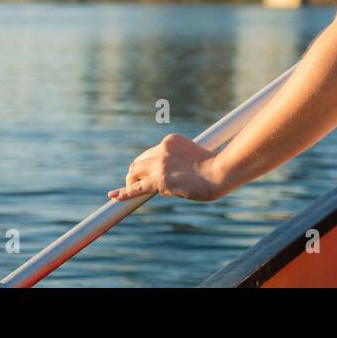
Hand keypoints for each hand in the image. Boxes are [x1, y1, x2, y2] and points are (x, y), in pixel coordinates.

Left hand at [108, 134, 223, 202]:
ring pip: (134, 172)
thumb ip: (183, 164)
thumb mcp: (197, 158)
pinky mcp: (159, 180)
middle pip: (139, 161)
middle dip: (136, 172)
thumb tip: (179, 180)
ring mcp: (159, 164)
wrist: (221, 171)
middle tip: (137, 183)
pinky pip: (136, 188)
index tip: (149, 172)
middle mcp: (162, 149)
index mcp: (172, 140)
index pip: (152, 153)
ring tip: (131, 190)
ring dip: (131, 182)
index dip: (149, 165)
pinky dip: (124, 192)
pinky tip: (114, 197)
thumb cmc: (217, 167)